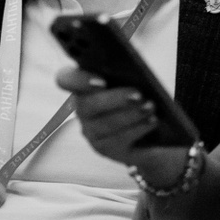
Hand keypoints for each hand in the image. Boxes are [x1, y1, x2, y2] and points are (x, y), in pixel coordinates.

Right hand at [56, 66, 192, 191]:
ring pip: (103, 125)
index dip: (79, 80)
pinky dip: (137, 129)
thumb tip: (132, 71)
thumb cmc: (139, 93)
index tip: (102, 81)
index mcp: (83, 84)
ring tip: (150, 107)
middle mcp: (82, 109)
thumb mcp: (132, 79)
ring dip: (129, 115)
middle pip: (86, 105)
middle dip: (114, 99)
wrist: (154, 126)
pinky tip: (152, 121)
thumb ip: (125, 71)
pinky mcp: (105, 149)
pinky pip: (117, 141)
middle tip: (138, 95)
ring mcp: (91, 131)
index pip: (65, 79)